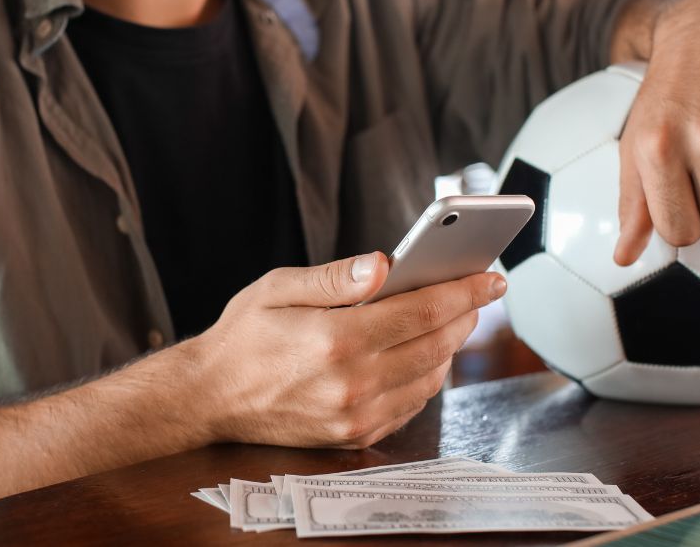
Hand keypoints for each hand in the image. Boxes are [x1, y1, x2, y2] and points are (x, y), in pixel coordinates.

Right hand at [191, 252, 505, 448]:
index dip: (463, 290)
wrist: (209, 398)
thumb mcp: (279, 288)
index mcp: (336, 339)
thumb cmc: (243, 337)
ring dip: (450, 347)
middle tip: (479, 292)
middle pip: (435, 345)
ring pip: (429, 378)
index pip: (421, 310)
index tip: (490, 276)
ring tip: (453, 319)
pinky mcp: (353, 435)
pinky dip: (427, 377)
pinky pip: (410, 405)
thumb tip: (384, 263)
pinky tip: (424, 354)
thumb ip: (335, 277)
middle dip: (465, 315)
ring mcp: (355, 416)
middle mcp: (352, 383)